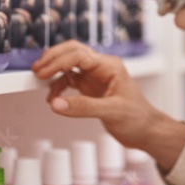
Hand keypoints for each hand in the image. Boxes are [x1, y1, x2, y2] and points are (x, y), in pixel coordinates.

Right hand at [32, 41, 184, 171]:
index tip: (43, 72)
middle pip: (73, 52)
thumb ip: (83, 107)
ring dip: (54, 72)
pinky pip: (70, 81)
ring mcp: (96, 77)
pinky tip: (54, 98)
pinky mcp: (91, 89)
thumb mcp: (112, 112)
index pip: (79, 55)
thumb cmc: (138, 118)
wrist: (147, 131)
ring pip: (70, 65)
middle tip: (37, 69)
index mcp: (110, 66)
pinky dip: (59, 87)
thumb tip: (57, 103)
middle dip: (53, 59)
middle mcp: (102, 68)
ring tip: (40, 81)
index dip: (58, 61)